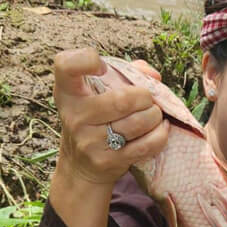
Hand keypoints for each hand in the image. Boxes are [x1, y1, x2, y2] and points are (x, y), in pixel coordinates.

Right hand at [51, 47, 169, 188]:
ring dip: (155, 116)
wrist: (81, 166)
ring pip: (138, 122)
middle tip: (147, 99)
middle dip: (145, 97)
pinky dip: (160, 134)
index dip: (86, 60)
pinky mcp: (108, 161)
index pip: (66, 66)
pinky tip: (159, 128)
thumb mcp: (96, 92)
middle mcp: (75, 116)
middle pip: (123, 100)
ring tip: (154, 115)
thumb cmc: (95, 119)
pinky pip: (146, 145)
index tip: (101, 67)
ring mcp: (90, 141)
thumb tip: (153, 76)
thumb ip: (123, 73)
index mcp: (68, 92)